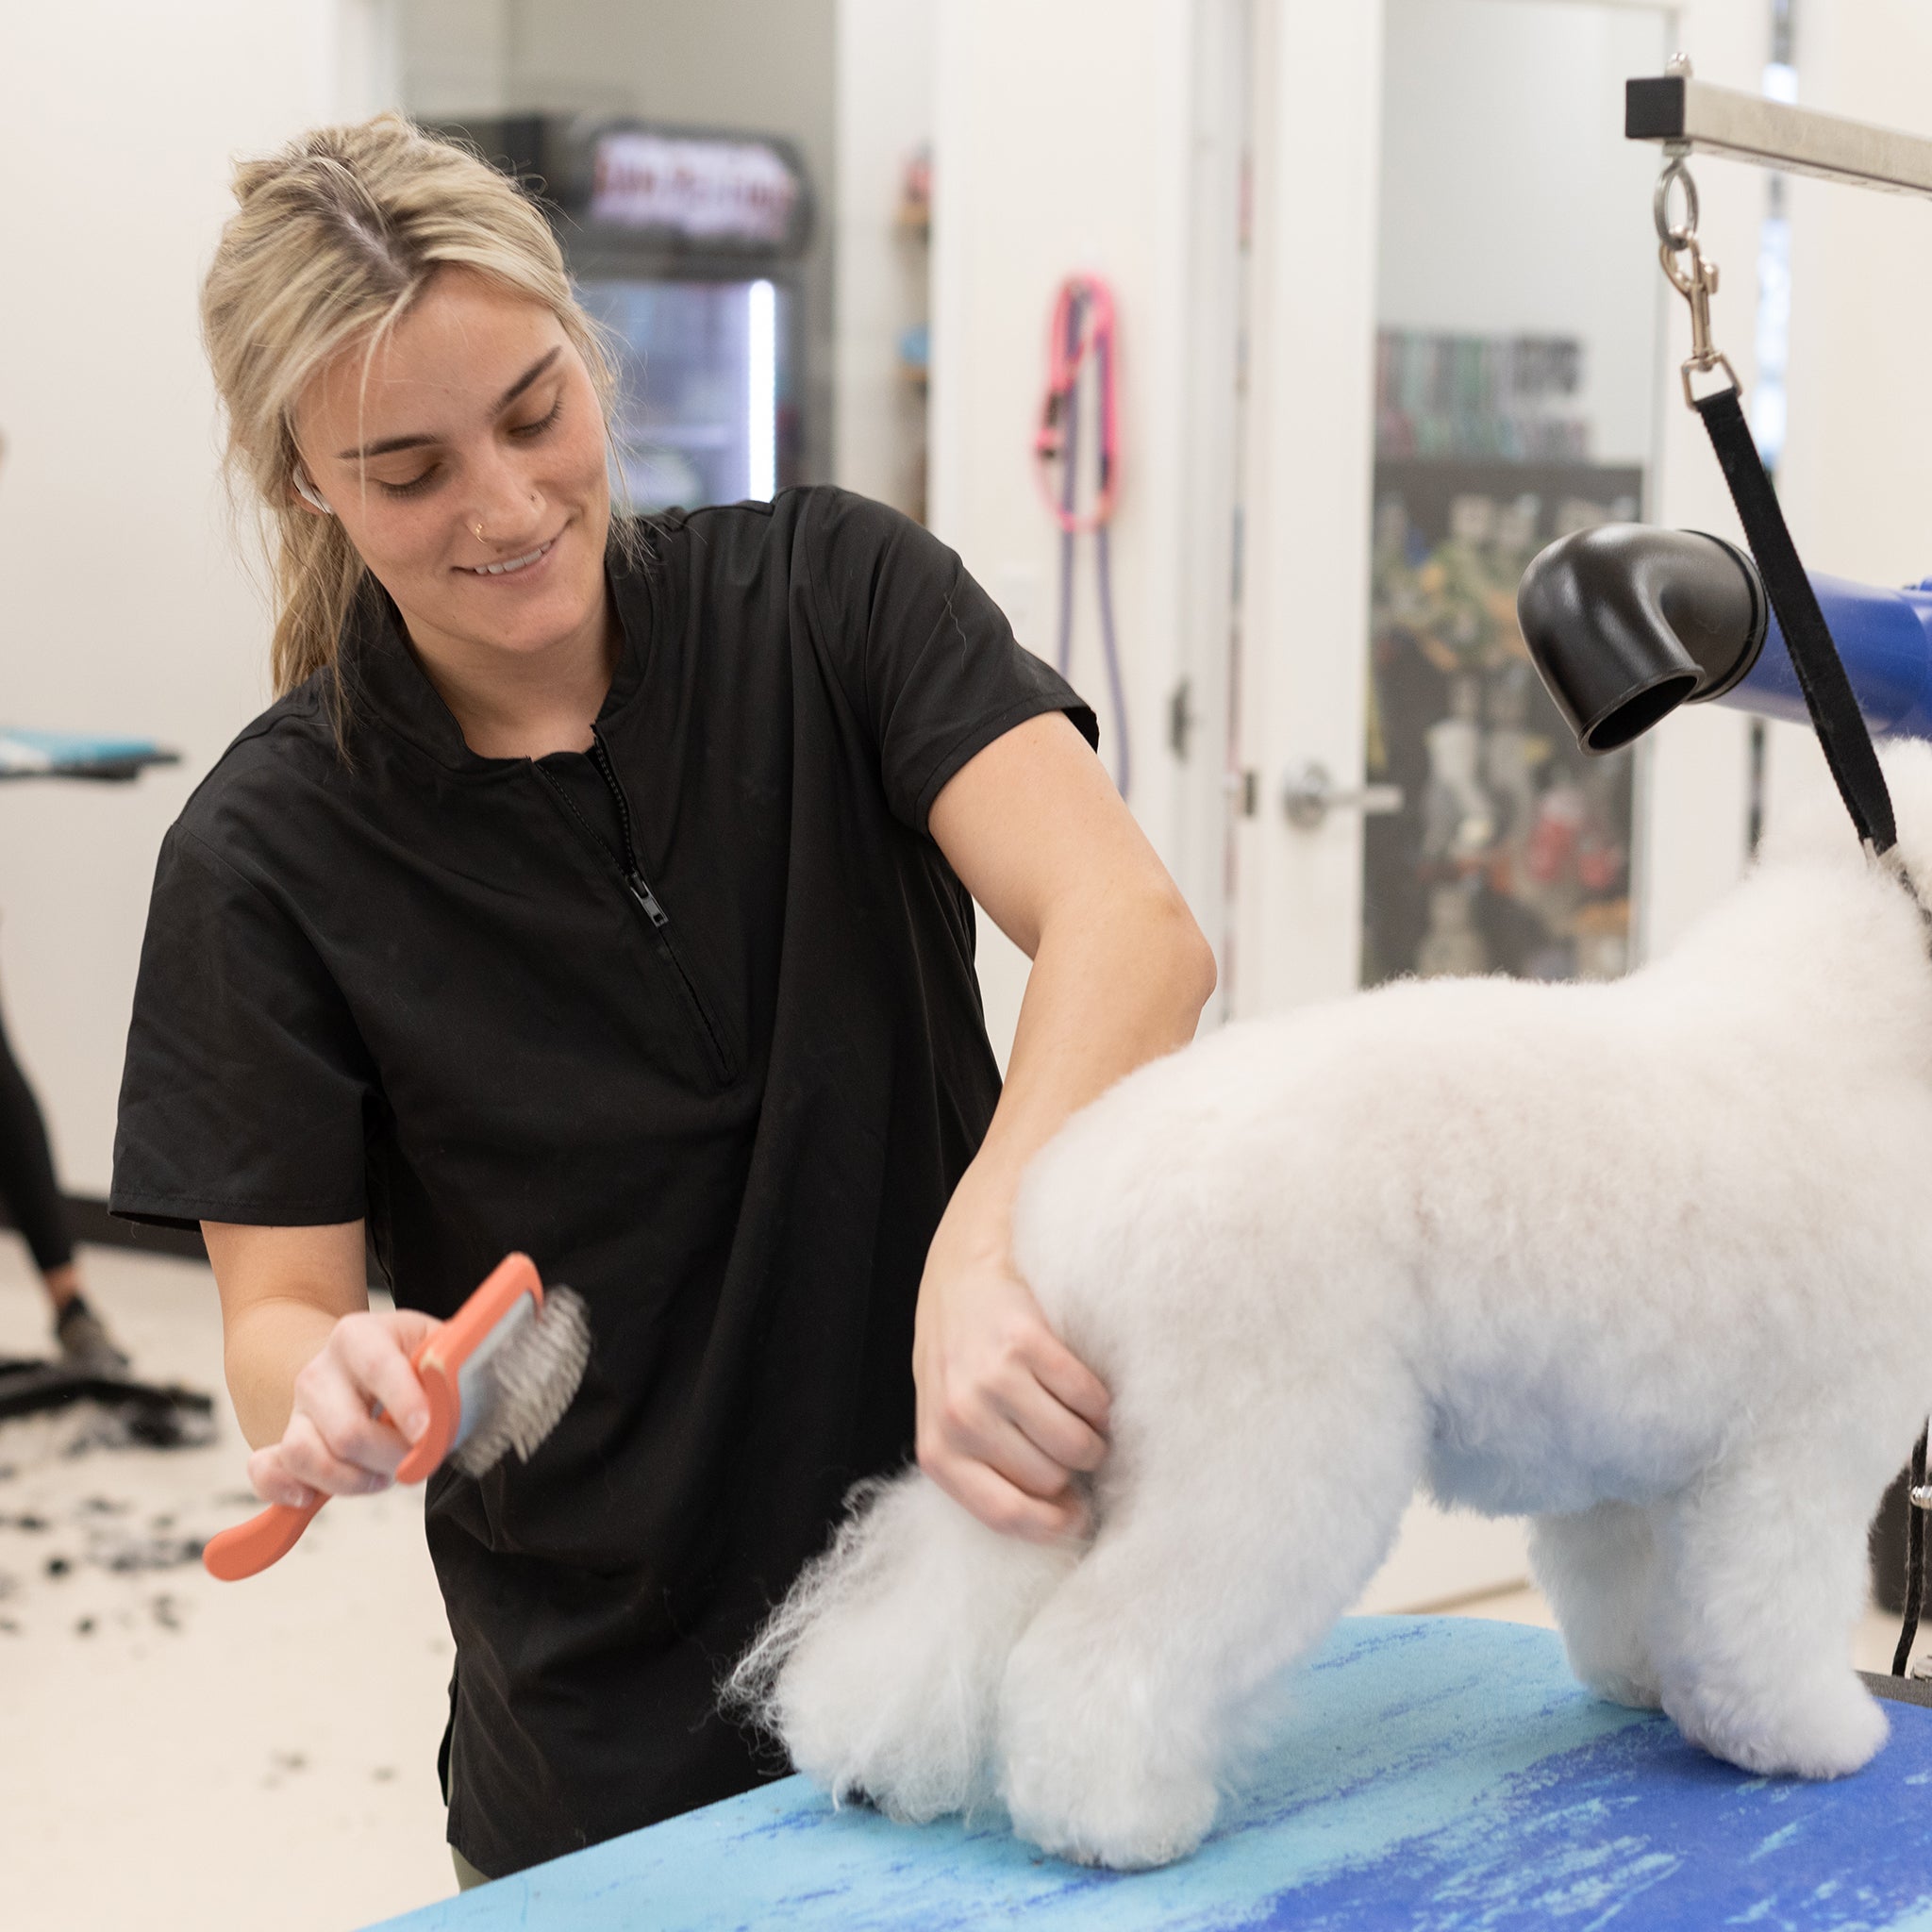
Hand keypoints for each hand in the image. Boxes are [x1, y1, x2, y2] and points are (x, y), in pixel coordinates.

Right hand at [246, 1308, 441, 1508]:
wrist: (364, 1361)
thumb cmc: (412, 1362)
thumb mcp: (438, 1349)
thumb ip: (449, 1371)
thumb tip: (453, 1399)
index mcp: (359, 1335)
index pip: (378, 1367)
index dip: (405, 1405)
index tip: (427, 1434)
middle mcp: (320, 1371)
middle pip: (346, 1429)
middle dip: (389, 1457)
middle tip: (418, 1458)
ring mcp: (297, 1409)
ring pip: (303, 1454)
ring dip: (350, 1480)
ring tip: (381, 1475)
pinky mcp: (283, 1443)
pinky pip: (264, 1471)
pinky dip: (283, 1490)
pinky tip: (310, 1498)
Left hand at [913, 1243, 1110, 1542]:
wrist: (959, 1275)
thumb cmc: (959, 1358)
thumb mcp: (951, 1421)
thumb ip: (987, 1468)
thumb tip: (1062, 1516)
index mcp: (937, 1450)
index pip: (1006, 1514)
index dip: (1054, 1524)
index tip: (1079, 1516)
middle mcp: (960, 1417)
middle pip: (1051, 1479)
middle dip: (1071, 1468)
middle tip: (1067, 1439)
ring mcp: (991, 1379)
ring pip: (1075, 1444)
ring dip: (1092, 1436)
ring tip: (1078, 1416)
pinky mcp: (1024, 1342)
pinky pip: (1088, 1397)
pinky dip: (1098, 1400)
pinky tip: (1082, 1387)